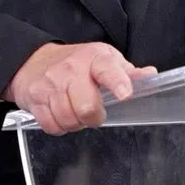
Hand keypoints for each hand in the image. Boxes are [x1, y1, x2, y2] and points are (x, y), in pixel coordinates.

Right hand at [6, 42, 155, 135]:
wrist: (33, 61)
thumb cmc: (75, 62)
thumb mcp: (104, 59)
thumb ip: (127, 71)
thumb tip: (150, 76)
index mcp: (94, 58)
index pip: (107, 69)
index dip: (118, 82)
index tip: (125, 93)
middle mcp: (71, 70)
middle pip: (86, 106)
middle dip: (93, 117)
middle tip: (94, 113)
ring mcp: (51, 84)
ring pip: (68, 119)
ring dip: (76, 123)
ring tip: (76, 112)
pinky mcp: (36, 98)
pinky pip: (51, 125)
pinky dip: (59, 126)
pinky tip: (61, 115)